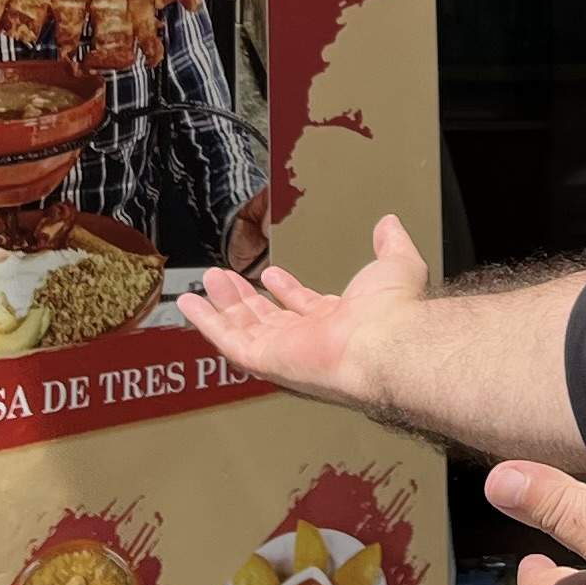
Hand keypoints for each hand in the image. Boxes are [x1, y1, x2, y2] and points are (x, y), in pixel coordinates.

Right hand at [178, 210, 425, 412]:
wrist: (384, 339)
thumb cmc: (393, 310)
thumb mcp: (395, 264)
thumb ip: (391, 244)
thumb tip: (390, 225)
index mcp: (339, 322)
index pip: (305, 309)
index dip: (288, 292)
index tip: (272, 276)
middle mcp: (311, 341)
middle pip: (268, 321)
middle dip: (245, 299)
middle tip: (225, 278)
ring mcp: (287, 352)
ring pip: (244, 330)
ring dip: (222, 306)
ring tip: (205, 282)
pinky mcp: (266, 359)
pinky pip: (228, 342)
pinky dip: (207, 324)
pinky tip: (190, 305)